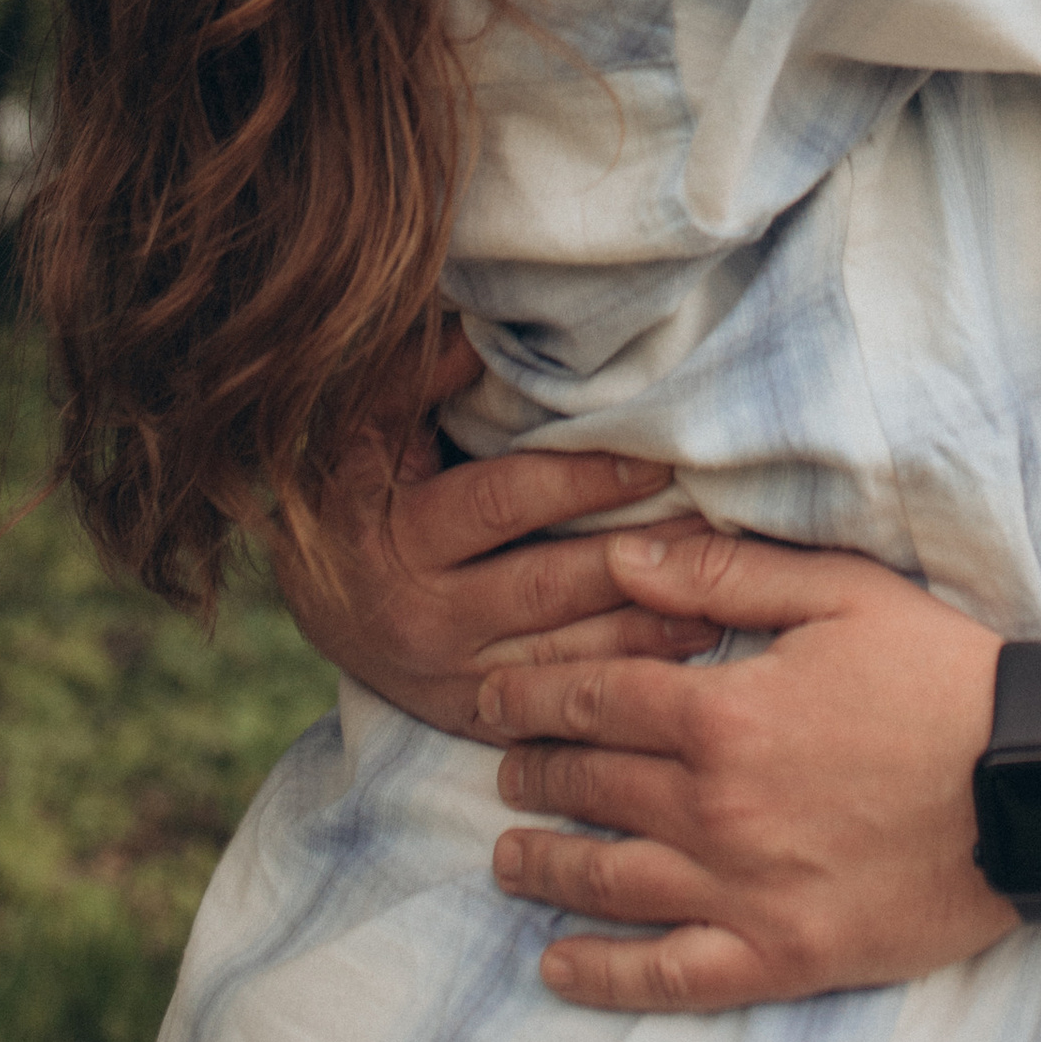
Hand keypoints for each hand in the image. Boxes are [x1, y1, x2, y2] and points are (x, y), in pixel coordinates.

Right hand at [260, 326, 716, 739]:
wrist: (319, 598)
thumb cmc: (359, 489)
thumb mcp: (369, 427)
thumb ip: (421, 376)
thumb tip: (475, 324)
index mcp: (393, 528)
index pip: (501, 500)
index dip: (580, 480)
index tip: (653, 457)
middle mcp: (417, 609)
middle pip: (544, 586)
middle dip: (633, 559)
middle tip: (713, 530)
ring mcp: (447, 675)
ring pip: (562, 657)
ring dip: (645, 628)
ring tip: (721, 597)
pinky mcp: (474, 718)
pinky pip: (560, 709)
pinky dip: (623, 685)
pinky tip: (682, 656)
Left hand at [481, 529, 1005, 1009]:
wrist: (1033, 780)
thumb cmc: (941, 673)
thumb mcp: (838, 590)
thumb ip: (724, 571)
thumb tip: (624, 553)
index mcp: (725, 712)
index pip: (594, 698)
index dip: (533, 693)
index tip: (493, 692)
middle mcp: (717, 808)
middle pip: (592, 787)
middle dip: (532, 771)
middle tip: (500, 766)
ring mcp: (745, 891)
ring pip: (611, 881)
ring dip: (546, 866)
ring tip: (508, 855)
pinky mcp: (781, 956)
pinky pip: (670, 976)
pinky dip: (603, 974)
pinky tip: (559, 965)